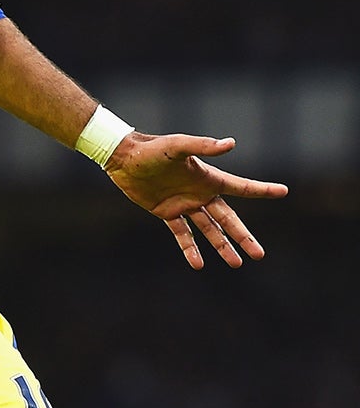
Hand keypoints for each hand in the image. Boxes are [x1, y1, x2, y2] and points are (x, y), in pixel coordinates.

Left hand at [105, 133, 288, 269]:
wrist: (124, 158)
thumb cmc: (152, 149)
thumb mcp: (178, 146)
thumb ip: (204, 147)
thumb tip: (231, 144)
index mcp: (208, 178)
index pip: (241, 187)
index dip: (262, 190)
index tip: (283, 191)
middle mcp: (200, 193)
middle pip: (228, 219)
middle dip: (243, 236)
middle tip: (260, 255)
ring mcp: (184, 204)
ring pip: (209, 230)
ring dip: (222, 246)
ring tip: (237, 263)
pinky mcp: (166, 212)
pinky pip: (182, 234)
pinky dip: (189, 248)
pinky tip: (198, 264)